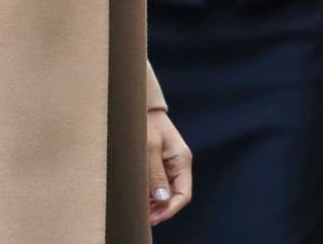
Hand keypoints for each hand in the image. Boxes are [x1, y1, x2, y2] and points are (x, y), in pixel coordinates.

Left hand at [147, 110, 191, 226]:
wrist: (140, 104)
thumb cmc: (145, 121)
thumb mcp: (149, 147)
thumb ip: (156, 173)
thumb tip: (162, 199)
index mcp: (182, 160)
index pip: (183, 194)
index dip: (170, 208)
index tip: (155, 217)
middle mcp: (179, 164)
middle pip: (175, 194)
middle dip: (161, 207)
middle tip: (144, 216)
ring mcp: (170, 163)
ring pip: (166, 190)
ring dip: (155, 201)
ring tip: (140, 209)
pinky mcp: (161, 161)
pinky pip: (159, 182)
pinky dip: (151, 191)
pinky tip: (141, 196)